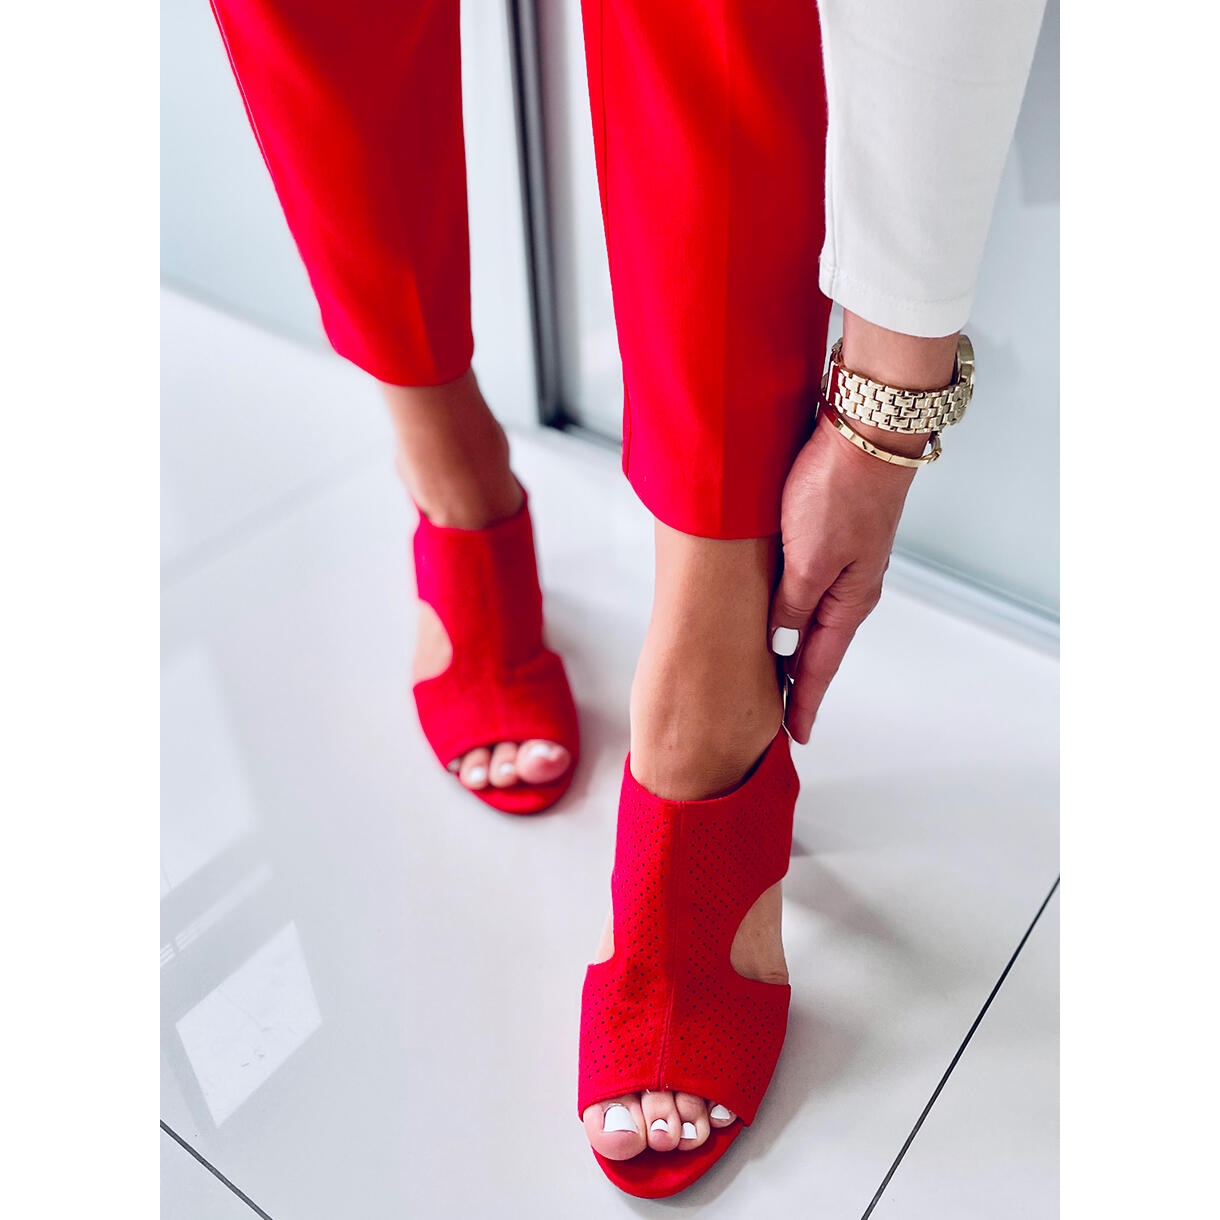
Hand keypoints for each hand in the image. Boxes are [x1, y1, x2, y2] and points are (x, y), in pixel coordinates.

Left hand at [768, 415, 924, 742]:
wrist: (867, 428)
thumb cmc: (838, 490)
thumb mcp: (806, 560)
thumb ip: (791, 605)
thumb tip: (779, 642)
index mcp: (847, 600)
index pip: (818, 666)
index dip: (802, 702)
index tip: (793, 734)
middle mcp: (849, 585)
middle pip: (817, 644)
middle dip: (797, 680)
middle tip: (776, 712)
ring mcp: (843, 558)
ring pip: (811, 613)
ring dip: (791, 643)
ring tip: (770, 669)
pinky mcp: (833, 530)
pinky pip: (808, 583)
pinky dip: (792, 606)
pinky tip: (776, 608)